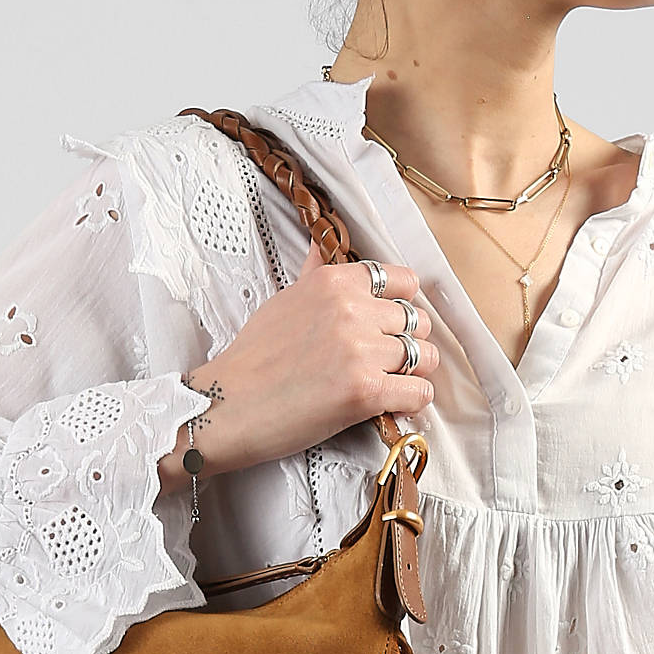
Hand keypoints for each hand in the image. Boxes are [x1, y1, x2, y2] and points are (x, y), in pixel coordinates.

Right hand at [156, 240, 439, 487]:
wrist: (229, 404)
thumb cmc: (252, 359)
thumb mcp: (283, 300)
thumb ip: (313, 276)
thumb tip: (320, 249)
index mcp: (335, 282)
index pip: (402, 281)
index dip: (404, 305)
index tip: (393, 324)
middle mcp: (353, 311)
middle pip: (417, 321)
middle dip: (410, 341)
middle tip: (391, 361)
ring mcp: (362, 351)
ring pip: (425, 357)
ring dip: (415, 372)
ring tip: (395, 383)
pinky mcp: (366, 392)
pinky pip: (419, 393)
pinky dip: (413, 401)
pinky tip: (395, 404)